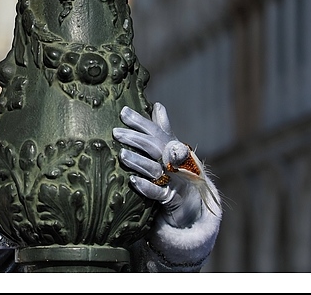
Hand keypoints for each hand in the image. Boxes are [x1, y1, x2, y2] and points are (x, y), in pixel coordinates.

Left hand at [112, 103, 218, 228]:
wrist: (194, 205)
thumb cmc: (177, 173)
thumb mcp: (171, 150)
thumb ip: (163, 130)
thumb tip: (158, 105)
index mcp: (173, 148)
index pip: (156, 132)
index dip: (140, 122)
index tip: (123, 112)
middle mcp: (176, 162)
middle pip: (155, 147)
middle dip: (135, 139)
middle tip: (116, 133)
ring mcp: (175, 180)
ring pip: (155, 169)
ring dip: (138, 161)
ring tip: (121, 155)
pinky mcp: (172, 199)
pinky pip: (158, 192)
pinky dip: (146, 186)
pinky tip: (133, 181)